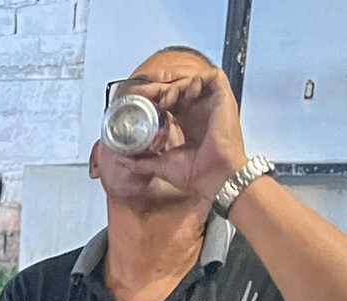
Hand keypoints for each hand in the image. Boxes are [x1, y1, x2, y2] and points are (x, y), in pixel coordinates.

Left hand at [121, 69, 247, 201]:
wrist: (215, 177)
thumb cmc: (196, 174)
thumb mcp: (161, 165)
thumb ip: (141, 163)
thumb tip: (123, 161)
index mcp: (189, 125)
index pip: (170, 103)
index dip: (154, 99)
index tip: (139, 100)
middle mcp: (200, 113)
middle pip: (178, 90)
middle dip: (159, 89)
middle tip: (144, 94)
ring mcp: (212, 105)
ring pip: (192, 81)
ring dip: (176, 86)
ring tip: (165, 100)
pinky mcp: (223, 99)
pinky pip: (213, 77)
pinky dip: (197, 79)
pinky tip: (186, 93)